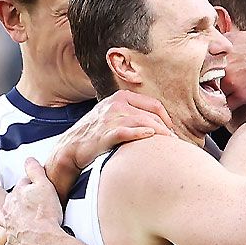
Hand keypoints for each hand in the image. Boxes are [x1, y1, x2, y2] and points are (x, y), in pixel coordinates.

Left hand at [0, 159, 63, 244]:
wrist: (42, 239)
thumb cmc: (45, 213)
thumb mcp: (44, 185)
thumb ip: (35, 170)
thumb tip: (28, 159)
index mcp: (16, 195)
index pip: (22, 185)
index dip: (31, 184)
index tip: (38, 185)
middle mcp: (9, 210)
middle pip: (10, 202)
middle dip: (17, 201)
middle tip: (28, 203)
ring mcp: (9, 227)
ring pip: (2, 221)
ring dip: (5, 220)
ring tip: (10, 221)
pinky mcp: (13, 244)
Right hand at [54, 90, 169, 171]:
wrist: (71, 147)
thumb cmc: (96, 132)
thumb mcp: (112, 114)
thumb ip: (131, 112)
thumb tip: (157, 121)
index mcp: (120, 97)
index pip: (153, 104)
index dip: (167, 117)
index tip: (172, 130)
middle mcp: (115, 104)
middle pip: (151, 114)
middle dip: (166, 128)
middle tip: (174, 141)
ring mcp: (109, 118)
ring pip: (143, 121)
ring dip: (159, 133)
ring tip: (168, 144)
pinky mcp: (105, 133)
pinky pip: (127, 131)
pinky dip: (140, 133)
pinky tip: (150, 136)